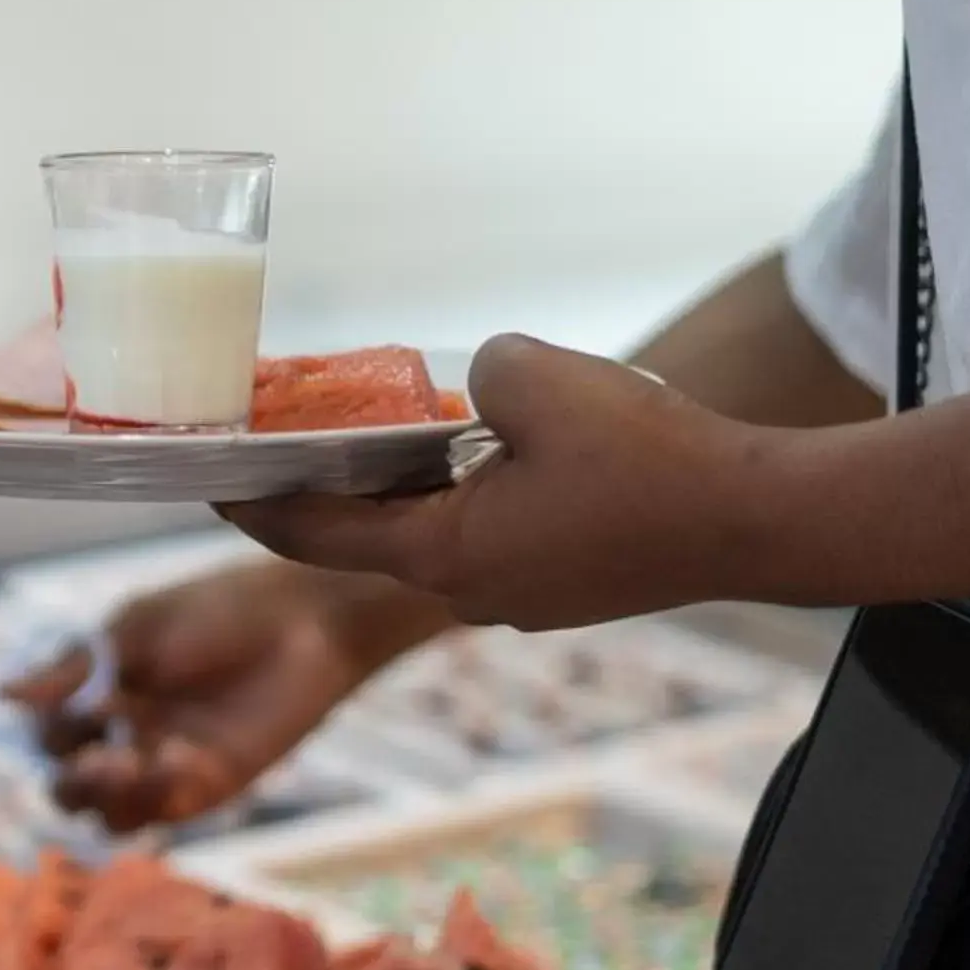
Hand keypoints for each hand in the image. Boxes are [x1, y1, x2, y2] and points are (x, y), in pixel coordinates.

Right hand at [5, 562, 453, 831]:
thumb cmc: (217, 611)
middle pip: (68, 786)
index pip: (47, 735)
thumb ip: (70, 671)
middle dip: (69, 780)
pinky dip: (153, 796)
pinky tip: (174, 760)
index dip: (44, 734)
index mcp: (100, 692)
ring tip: (125, 763)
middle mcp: (124, 735)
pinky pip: (158, 814)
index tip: (55, 715)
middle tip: (94, 754)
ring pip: (107, 814)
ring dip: (104, 798)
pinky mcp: (205, 787)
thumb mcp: (132, 632)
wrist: (303, 623)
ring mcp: (162, 766)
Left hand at [218, 336, 787, 629]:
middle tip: (291, 436)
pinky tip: (484, 450)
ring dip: (409, 487)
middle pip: (371, 536)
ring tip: (385, 430)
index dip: (254, 502)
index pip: (314, 534)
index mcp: (444, 555)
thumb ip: (478, 374)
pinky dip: (469, 495)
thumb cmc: (648, 458)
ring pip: (438, 533)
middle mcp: (471, 589)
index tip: (209, 476)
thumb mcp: (537, 377)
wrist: (759, 518)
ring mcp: (523, 595)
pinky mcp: (568, 585)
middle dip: (330, 485)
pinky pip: (493, 534)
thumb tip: (482, 393)